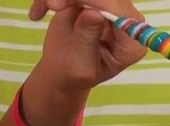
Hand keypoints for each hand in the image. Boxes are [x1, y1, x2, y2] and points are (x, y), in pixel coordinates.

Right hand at [28, 0, 146, 92]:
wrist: (64, 69)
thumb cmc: (76, 74)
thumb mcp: (81, 65)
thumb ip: (88, 40)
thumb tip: (94, 14)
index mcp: (131, 44)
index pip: (122, 15)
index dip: (100, 3)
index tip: (73, 3)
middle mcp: (127, 22)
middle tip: (53, 6)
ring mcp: (111, 8)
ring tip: (45, 9)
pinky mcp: (94, 1)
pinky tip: (38, 13)